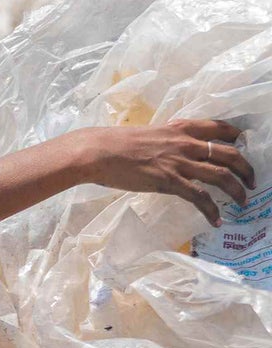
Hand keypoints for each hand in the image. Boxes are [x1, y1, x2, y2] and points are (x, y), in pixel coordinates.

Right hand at [77, 120, 255, 226]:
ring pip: (222, 175)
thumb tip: (165, 152)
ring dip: (237, 190)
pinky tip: (216, 220)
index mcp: (179, 128)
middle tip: (251, 180)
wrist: (97, 152)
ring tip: (243, 201)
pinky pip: (200, 197)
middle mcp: (185, 143)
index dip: (236, 137)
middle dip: (246, 168)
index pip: (219, 127)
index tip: (243, 145)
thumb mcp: (146, 134)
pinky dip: (212, 210)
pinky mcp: (170, 181)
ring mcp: (179, 162)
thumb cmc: (113, 143)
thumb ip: (163, 141)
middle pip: (229, 153)